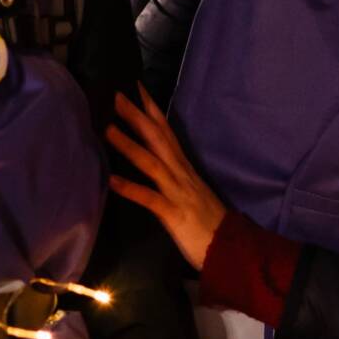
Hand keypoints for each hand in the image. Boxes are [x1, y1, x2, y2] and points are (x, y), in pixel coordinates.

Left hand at [107, 92, 226, 269]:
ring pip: (151, 163)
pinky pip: (150, 199)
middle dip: (137, 116)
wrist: (232, 250)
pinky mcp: (174, 214)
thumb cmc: (209, 224)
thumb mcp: (191, 193)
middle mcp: (181, 175)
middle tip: (116, 96)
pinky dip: (131, 188)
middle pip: (158, 139)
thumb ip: (175, 177)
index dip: (152, 110)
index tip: (137, 88)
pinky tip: (111, 181)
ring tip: (107, 129)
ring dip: (129, 145)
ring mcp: (178, 193)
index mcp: (184, 169)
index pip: (167, 133)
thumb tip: (157, 163)